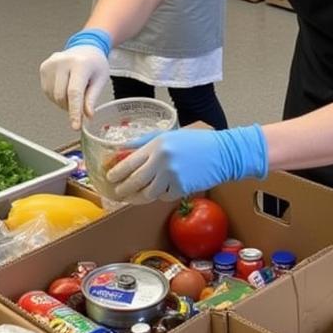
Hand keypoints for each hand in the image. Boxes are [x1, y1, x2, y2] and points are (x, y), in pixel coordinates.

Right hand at [40, 30, 111, 128]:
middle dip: (71, 108)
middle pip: (62, 96)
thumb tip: (87, 116)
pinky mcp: (44, 67)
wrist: (85, 47)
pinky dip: (56, 97)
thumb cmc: (95, 64)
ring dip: (63, 103)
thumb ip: (92, 98)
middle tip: (81, 108)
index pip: (74, 92)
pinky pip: (47, 91)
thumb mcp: (100, 80)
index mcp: (80, 64)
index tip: (75, 126)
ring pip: (53, 96)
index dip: (74, 112)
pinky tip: (65, 89)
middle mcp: (63, 62)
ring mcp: (51, 64)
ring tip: (74, 94)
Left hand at [105, 124, 268, 202]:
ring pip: (148, 193)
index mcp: (157, 144)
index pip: (129, 161)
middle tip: (117, 192)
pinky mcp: (182, 188)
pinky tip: (162, 189)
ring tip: (132, 197)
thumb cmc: (196, 142)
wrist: (223, 153)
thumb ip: (146, 143)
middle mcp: (162, 160)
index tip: (109, 177)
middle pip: (135, 180)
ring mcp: (172, 175)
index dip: (116, 172)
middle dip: (123, 189)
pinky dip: (160, 195)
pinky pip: (164, 196)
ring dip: (138, 197)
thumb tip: (123, 151)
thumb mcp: (170, 135)